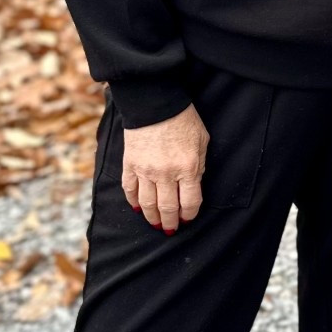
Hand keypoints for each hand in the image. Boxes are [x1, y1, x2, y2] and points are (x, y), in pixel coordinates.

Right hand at [120, 105, 208, 231]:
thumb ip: (199, 166)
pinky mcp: (130, 164)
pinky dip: (133, 201)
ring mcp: (146, 170)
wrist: (154, 102)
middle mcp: (166, 173)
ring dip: (152, 217)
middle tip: (170, 229)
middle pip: (168, 207)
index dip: (189, 215)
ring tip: (155, 224)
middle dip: (170, 222)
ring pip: (147, 204)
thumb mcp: (202, 141)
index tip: (187, 220)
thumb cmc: (183, 119)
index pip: (190, 202)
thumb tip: (193, 186)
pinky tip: (137, 208)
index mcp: (188, 167)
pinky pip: (130, 190)